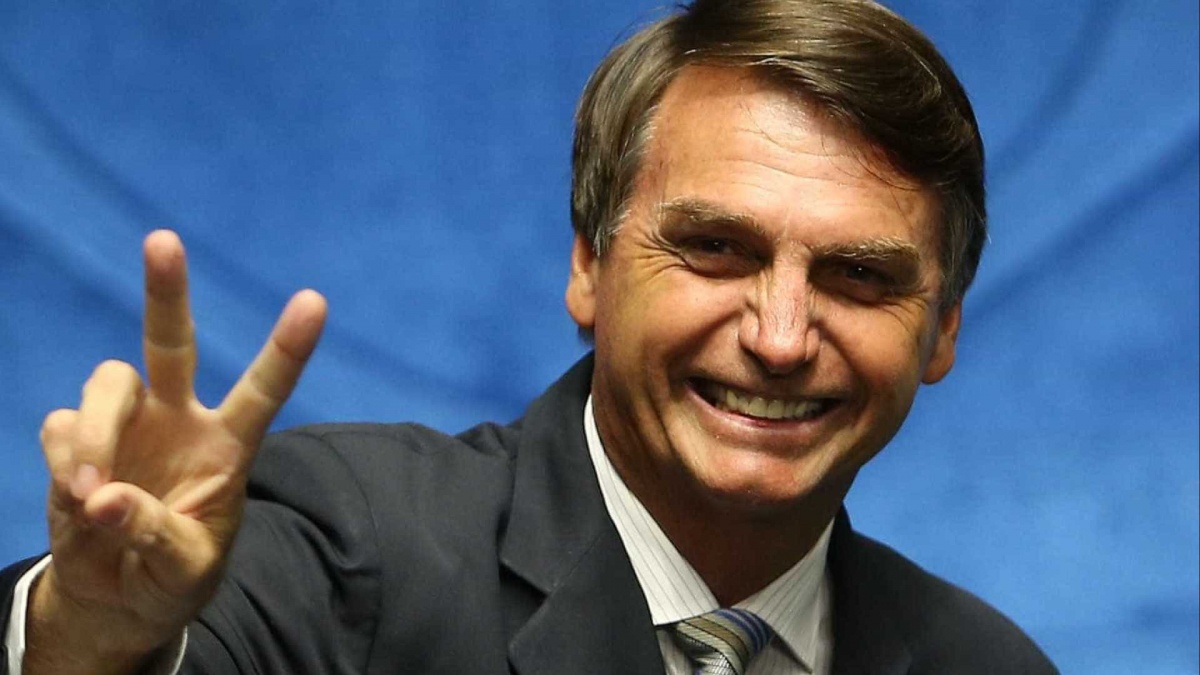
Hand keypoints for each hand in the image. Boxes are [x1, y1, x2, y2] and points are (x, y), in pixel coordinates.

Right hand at [27, 230, 326, 672]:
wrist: (119, 598)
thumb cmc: (173, 578)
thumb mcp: (184, 570)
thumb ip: (154, 534)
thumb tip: (103, 497)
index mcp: (228, 447)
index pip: (263, 390)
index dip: (287, 349)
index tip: (315, 301)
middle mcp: (179, 421)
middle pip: (171, 343)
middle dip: (166, 292)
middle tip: (163, 240)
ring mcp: (128, 425)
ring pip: (106, 382)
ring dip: (97, 434)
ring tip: (93, 493)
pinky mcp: (79, 440)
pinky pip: (63, 425)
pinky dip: (66, 458)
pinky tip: (76, 499)